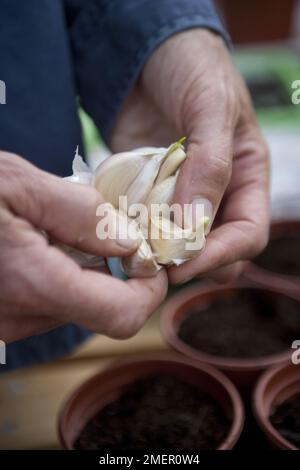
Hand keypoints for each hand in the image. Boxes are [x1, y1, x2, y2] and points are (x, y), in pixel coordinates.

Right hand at [0, 152, 166, 341]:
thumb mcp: (17, 184)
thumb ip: (80, 215)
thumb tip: (127, 242)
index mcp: (33, 285)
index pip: (122, 316)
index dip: (149, 290)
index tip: (150, 260)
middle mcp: (20, 318)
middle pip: (101, 308)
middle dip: (116, 271)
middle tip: (111, 228)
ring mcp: (5, 323)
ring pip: (72, 303)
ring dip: (83, 269)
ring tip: (62, 228)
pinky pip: (45, 301)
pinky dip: (57, 273)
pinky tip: (39, 241)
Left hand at [109, 29, 268, 282]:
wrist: (146, 54)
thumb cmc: (192, 69)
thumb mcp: (211, 106)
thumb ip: (211, 163)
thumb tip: (197, 222)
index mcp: (246, 178)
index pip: (247, 234)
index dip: (221, 255)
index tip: (183, 262)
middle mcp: (216, 195)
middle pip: (215, 251)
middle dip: (189, 261)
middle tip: (153, 263)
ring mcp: (179, 197)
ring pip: (177, 245)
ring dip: (157, 252)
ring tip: (131, 249)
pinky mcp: (146, 194)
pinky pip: (142, 225)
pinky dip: (131, 233)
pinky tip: (114, 230)